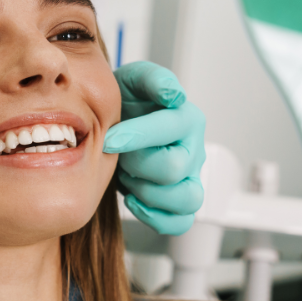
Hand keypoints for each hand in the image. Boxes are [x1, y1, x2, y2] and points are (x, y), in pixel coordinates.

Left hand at [103, 62, 205, 234]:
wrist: (116, 122)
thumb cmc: (126, 102)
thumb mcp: (133, 80)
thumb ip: (152, 79)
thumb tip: (172, 94)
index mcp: (186, 118)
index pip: (170, 130)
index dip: (135, 136)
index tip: (108, 139)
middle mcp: (193, 149)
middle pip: (174, 169)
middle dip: (137, 164)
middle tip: (118, 155)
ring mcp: (190, 177)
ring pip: (186, 200)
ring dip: (148, 192)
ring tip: (128, 177)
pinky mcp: (180, 199)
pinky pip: (181, 221)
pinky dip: (156, 217)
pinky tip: (133, 200)